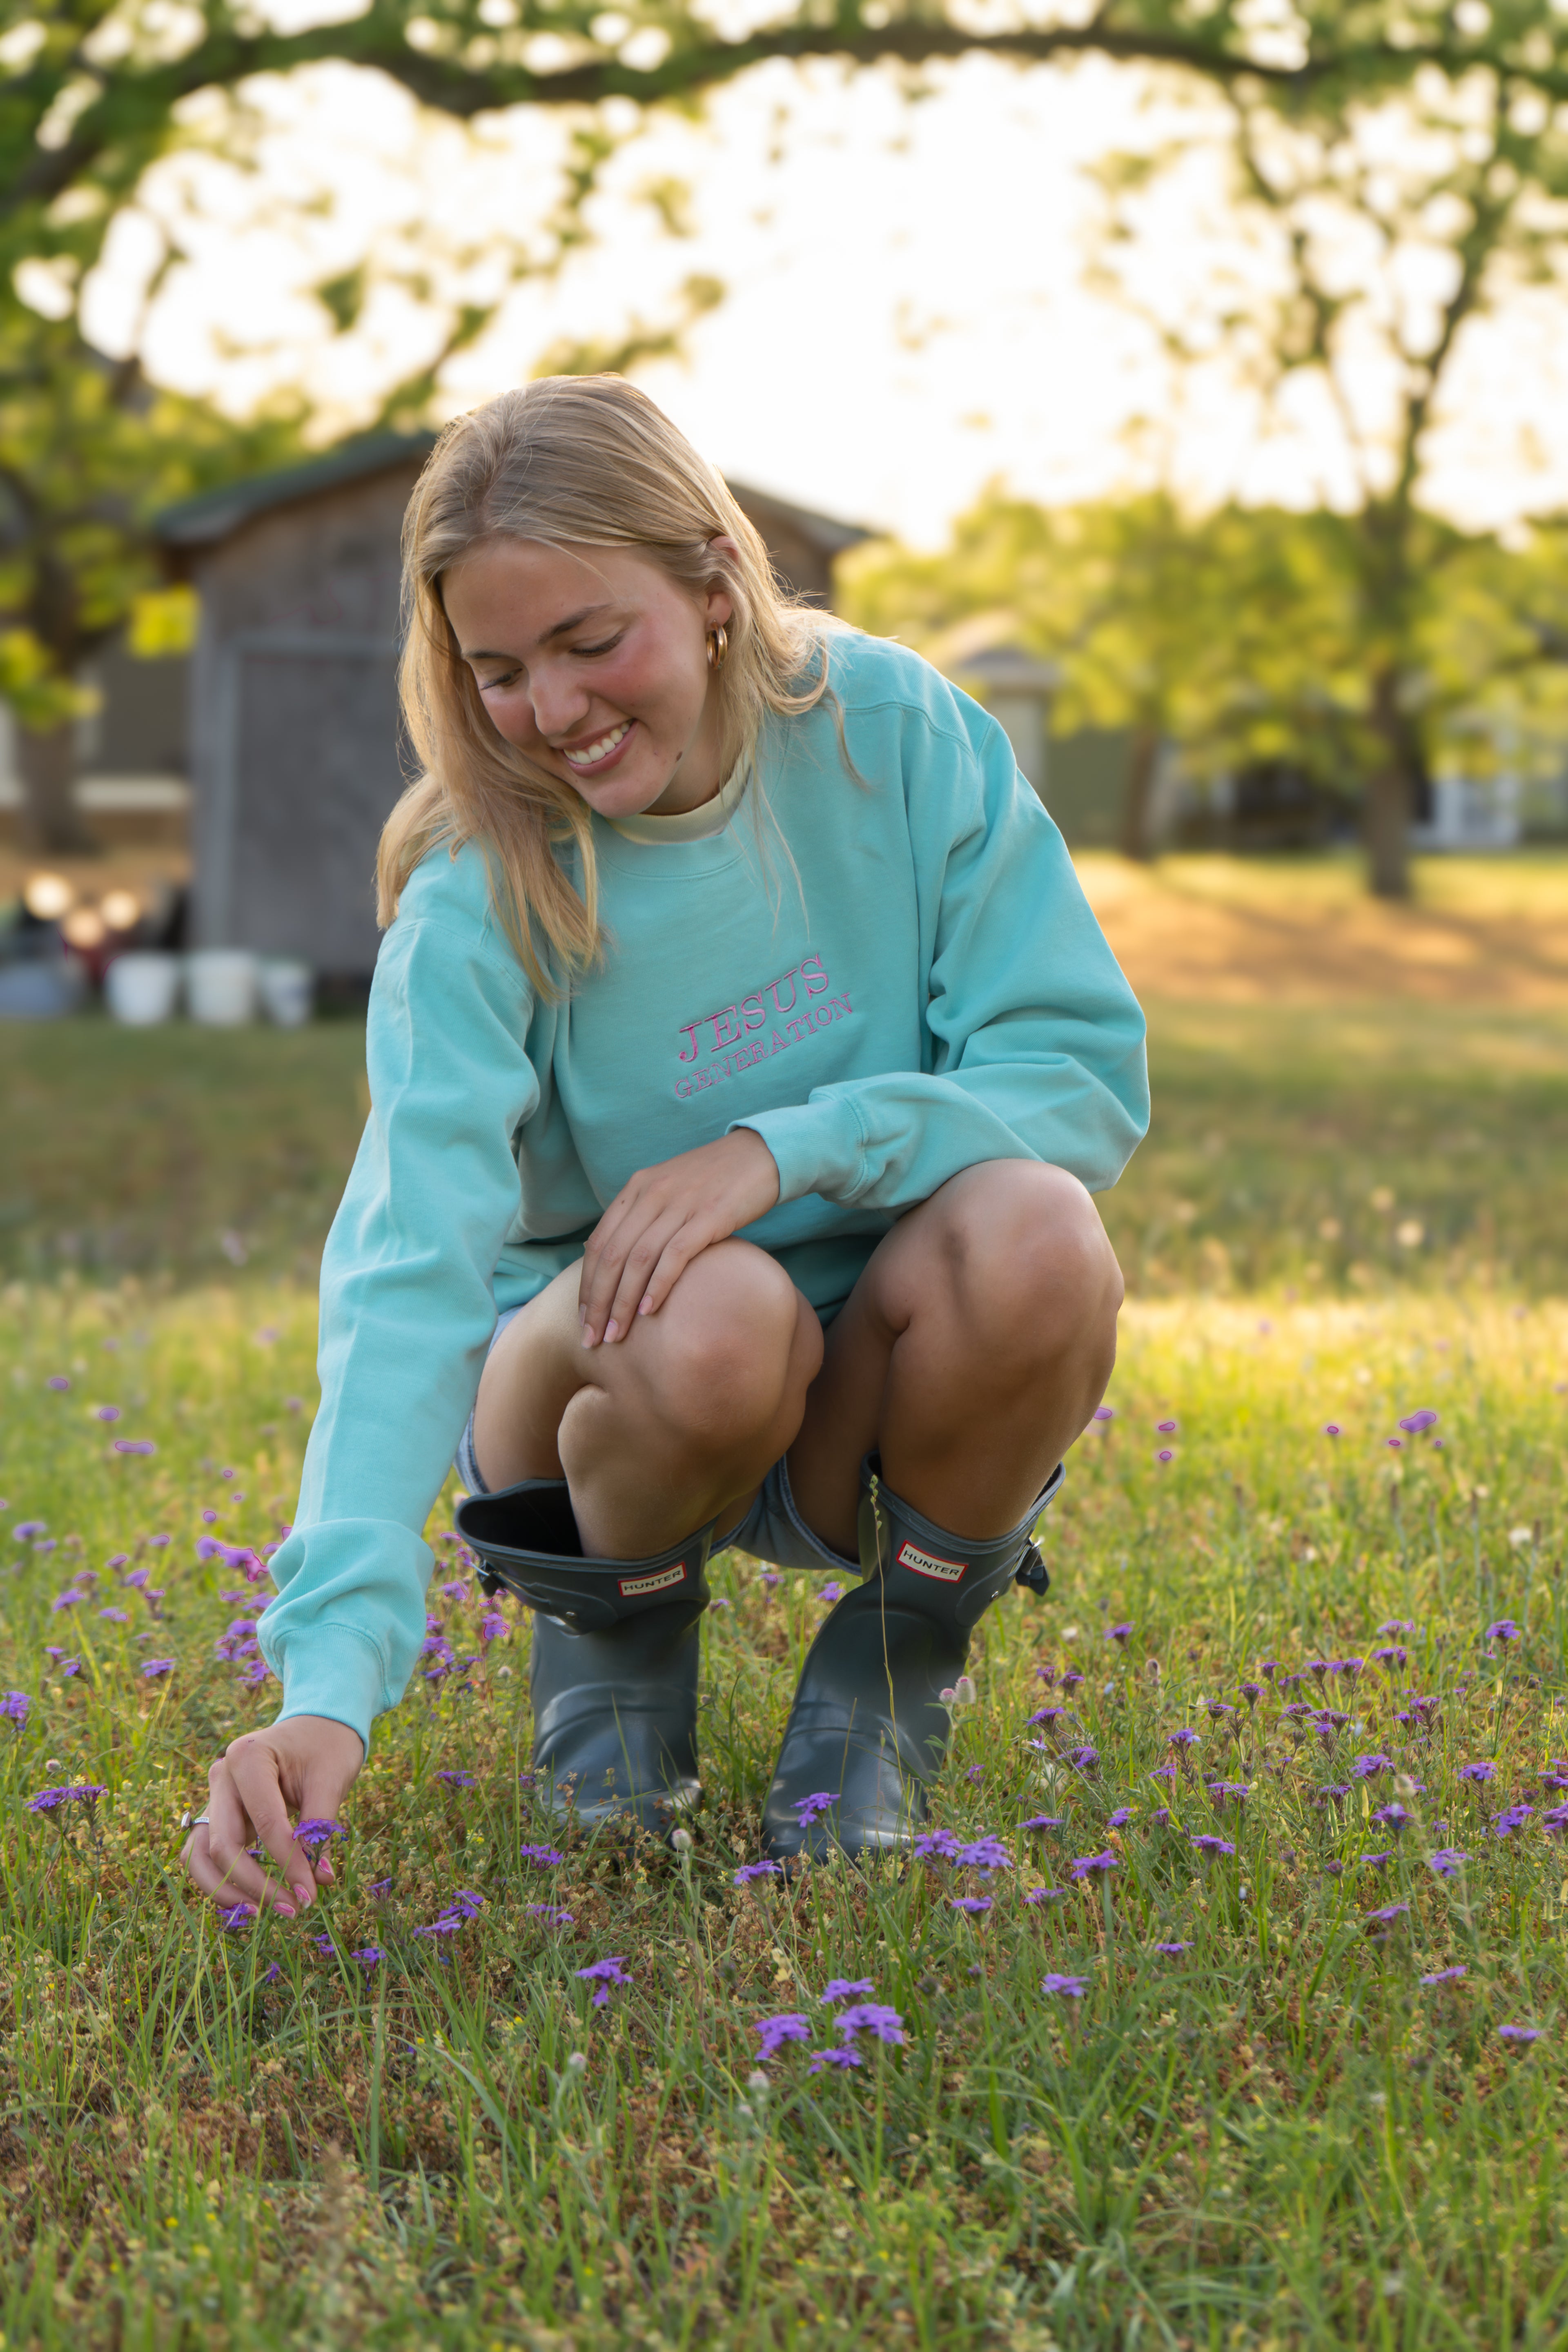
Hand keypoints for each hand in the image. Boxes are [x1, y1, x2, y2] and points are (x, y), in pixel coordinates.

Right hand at [181, 1715, 364, 1918]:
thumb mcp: (332, 1780)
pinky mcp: (217, 1815)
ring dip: (228, 1890)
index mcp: (248, 1757)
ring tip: (263, 1913)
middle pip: (222, 1845)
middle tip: (293, 1909)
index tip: (311, 1893)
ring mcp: (214, 1796)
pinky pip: (207, 1855)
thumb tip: (318, 1881)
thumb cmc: (327, 1747)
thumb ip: (320, 1830)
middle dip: (256, 1885)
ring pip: (200, 1856)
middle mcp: (221, 1776)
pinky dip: (223, 1881)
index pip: (265, 1823)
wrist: (318, 1725)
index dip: (288, 1864)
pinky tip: (252, 1901)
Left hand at [580, 1127, 780, 1346]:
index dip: (587, 1285)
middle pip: (612, 1256)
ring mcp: (680, 1203)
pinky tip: (648, 1312)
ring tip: (616, 1335)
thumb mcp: (669, 1189)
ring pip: (638, 1260)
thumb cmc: (715, 1181)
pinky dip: (658, 1285)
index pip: (598, 1243)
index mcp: (637, 1188)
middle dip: (598, 1302)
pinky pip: (675, 1255)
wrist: (760, 1155)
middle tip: (593, 1338)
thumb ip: (643, 1217)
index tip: (583, 1318)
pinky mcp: (710, 1215)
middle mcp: (652, 1193)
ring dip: (623, 1302)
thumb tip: (617, 1258)